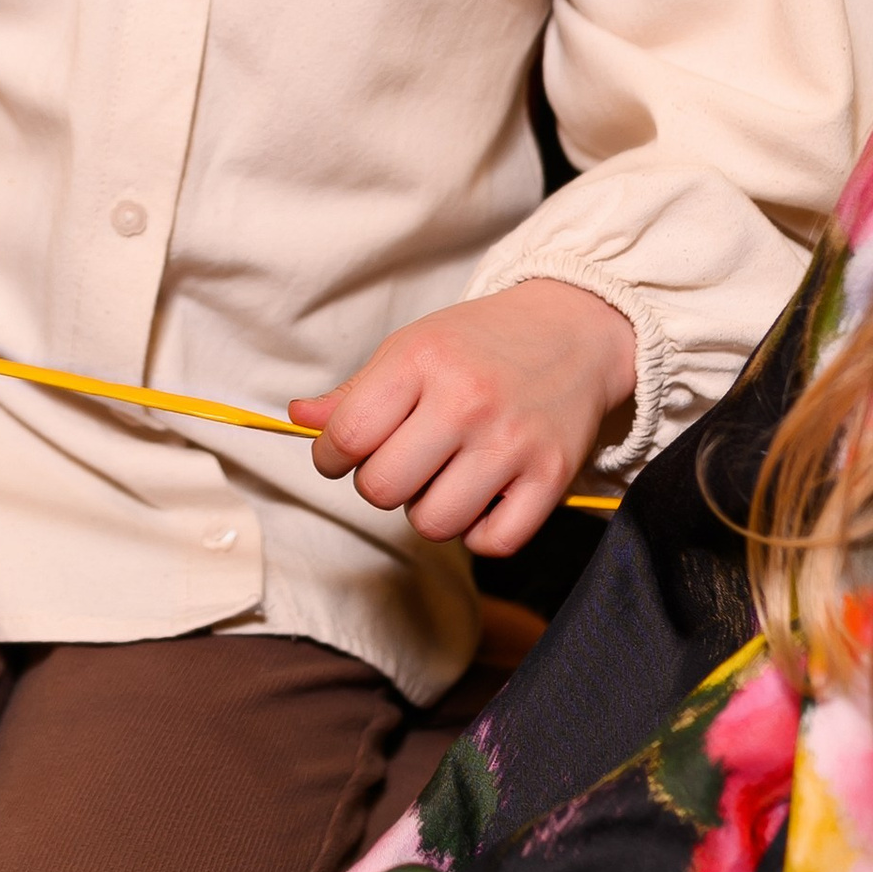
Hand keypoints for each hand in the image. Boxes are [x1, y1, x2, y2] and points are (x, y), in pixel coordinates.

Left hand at [291, 277, 635, 553]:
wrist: (573, 329)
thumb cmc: (480, 343)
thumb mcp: (411, 348)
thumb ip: (354, 393)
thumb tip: (299, 420)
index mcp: (422, 360)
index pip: (346, 437)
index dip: (330, 457)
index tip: (343, 455)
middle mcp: (466, 400)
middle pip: (381, 489)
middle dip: (378, 484)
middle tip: (400, 463)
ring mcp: (512, 442)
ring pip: (433, 523)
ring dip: (427, 510)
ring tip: (442, 478)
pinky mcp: (551, 477)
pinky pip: (493, 542)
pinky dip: (479, 532)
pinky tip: (480, 499)